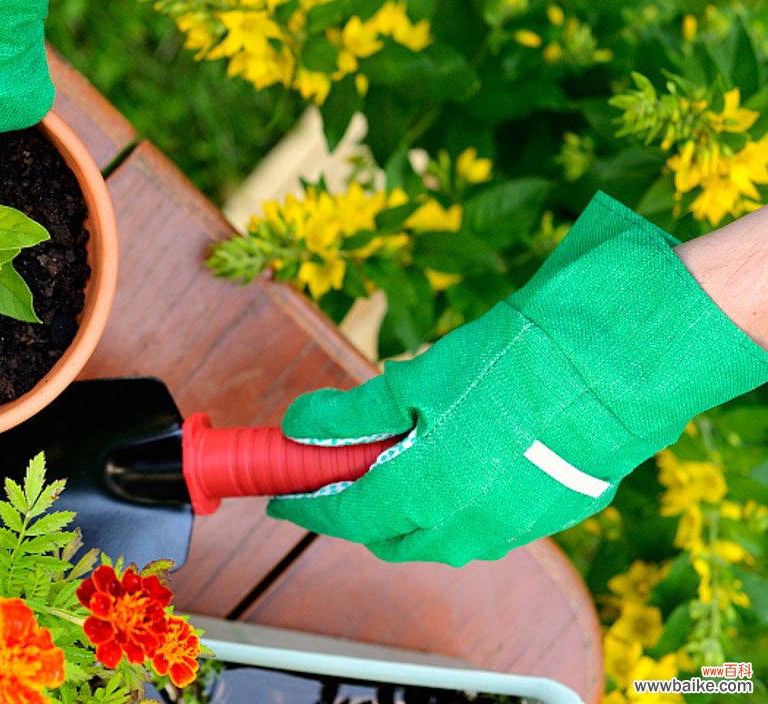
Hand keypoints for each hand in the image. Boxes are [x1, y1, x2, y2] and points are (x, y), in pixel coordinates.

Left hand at [267, 193, 767, 564]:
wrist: (618, 363)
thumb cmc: (514, 362)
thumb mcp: (415, 379)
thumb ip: (352, 414)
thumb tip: (299, 427)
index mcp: (426, 492)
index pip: (347, 516)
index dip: (308, 506)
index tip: (283, 495)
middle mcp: (468, 525)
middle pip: (392, 538)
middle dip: (358, 512)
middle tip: (339, 473)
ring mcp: (514, 526)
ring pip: (441, 539)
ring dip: (409, 513)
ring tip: (398, 463)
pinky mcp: (552, 514)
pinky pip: (487, 526)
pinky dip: (457, 507)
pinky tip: (459, 464)